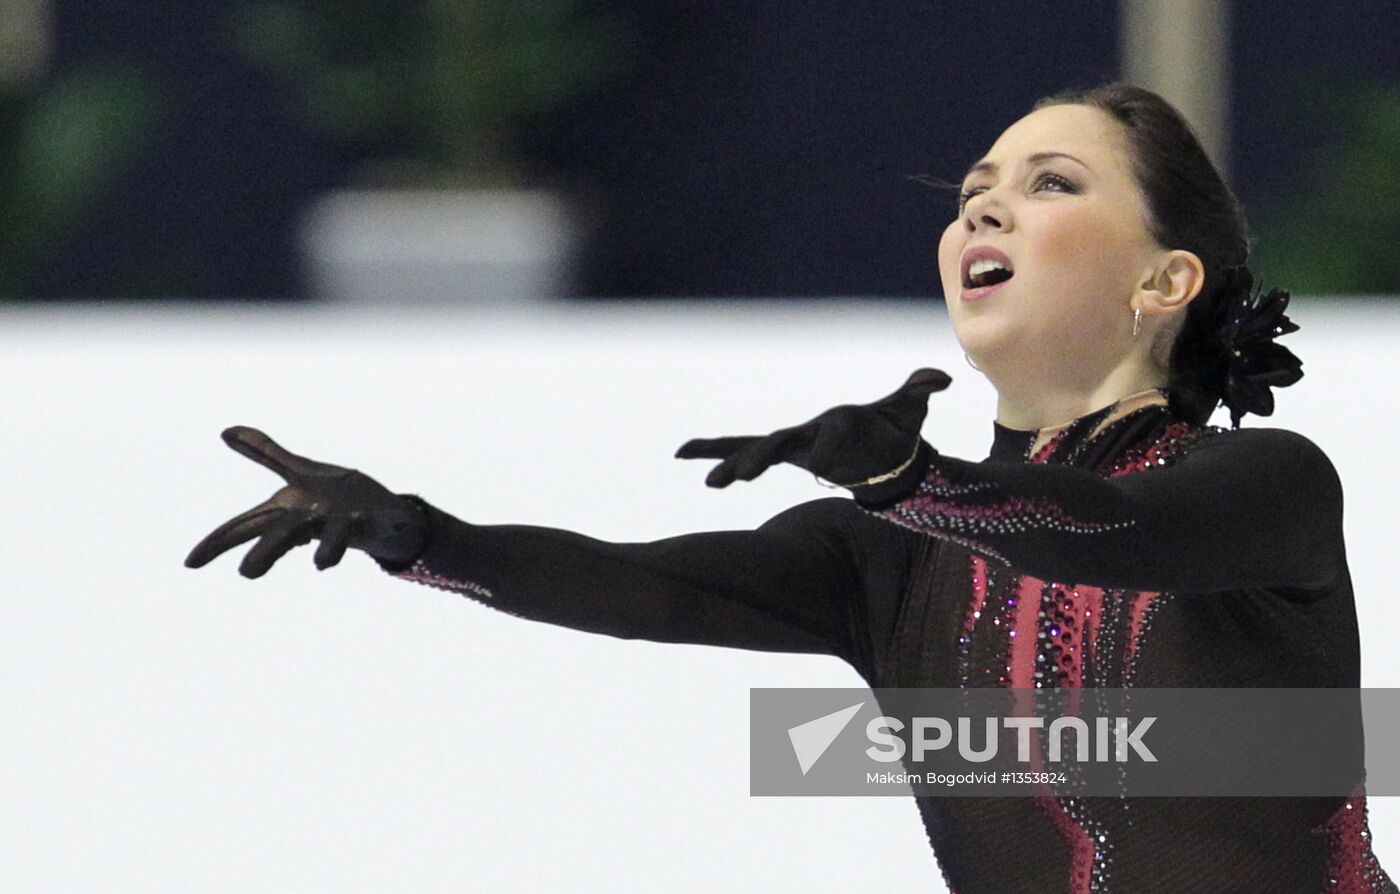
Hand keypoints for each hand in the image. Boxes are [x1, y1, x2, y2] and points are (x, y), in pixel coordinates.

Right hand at [184, 426, 427, 577]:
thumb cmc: (336, 499)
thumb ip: (265, 452)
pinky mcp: (367, 521)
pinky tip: (357, 525)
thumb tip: (225, 431)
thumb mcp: (299, 471)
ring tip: (321, 565)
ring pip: (328, 538)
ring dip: (326, 548)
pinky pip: (360, 526)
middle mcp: (308, 521)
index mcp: (288, 510)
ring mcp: (338, 524)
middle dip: (264, 552)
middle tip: (247, 575)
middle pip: (280, 535)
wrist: (387, 518)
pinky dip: (356, 529)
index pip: (245, 525)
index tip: (188, 564)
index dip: (218, 542)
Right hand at [674, 368, 949, 503]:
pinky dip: (717, 456)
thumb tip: (942, 376)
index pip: (832, 433)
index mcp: (842, 421)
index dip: (828, 445)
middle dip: (762, 459)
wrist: (883, 446)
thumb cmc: (895, 429)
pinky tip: (682, 456)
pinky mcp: (785, 454)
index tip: (822, 464)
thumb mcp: (910, 412)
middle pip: (781, 442)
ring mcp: (795, 442)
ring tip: (706, 480)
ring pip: (754, 449)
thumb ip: (920, 391)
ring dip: (728, 462)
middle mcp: (812, 430)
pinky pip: (746, 454)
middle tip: (742, 476)